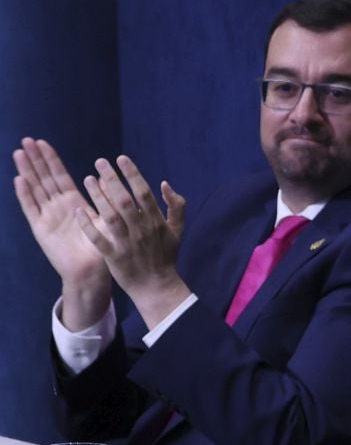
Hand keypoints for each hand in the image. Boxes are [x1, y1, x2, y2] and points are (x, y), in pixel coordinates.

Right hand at [13, 138, 112, 321]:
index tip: (42, 142)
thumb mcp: (107, 217)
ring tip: (19, 153)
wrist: (93, 271)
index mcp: (74, 202)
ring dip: (28, 171)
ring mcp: (48, 217)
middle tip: (26, 140)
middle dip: (35, 159)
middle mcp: (58, 207)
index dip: (51, 159)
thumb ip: (104, 198)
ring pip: (36, 188)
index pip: (59, 175)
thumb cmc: (104, 246)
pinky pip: (32, 208)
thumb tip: (105, 177)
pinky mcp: (41, 229)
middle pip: (44, 178)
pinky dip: (25, 194)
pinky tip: (19, 179)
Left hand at [74, 155, 188, 321]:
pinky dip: (88, 225)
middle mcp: (141, 229)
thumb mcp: (178, 229)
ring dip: (98, 196)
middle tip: (99, 162)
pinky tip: (78, 211)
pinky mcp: (113, 256)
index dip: (132, 174)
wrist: (156, 286)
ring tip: (88, 179)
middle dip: (112, 179)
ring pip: (110, 216)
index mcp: (156, 221)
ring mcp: (126, 243)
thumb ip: (177, 206)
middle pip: (124, 200)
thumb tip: (165, 184)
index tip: (120, 159)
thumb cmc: (165, 255)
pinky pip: (98, 238)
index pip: (143, 192)